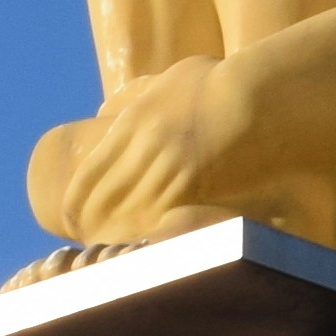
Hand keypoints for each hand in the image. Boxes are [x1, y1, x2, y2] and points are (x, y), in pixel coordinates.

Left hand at [30, 52, 252, 240]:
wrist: (262, 98)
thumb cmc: (224, 85)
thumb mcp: (171, 79)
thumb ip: (136, 95)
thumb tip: (105, 109)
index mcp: (134, 122)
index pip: (88, 175)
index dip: (76, 205)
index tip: (73, 221)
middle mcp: (144, 147)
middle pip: (103, 201)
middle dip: (93, 227)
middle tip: (93, 245)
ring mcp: (167, 168)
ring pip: (129, 217)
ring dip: (121, 238)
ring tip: (117, 256)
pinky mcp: (193, 187)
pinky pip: (162, 222)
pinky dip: (152, 239)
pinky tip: (149, 252)